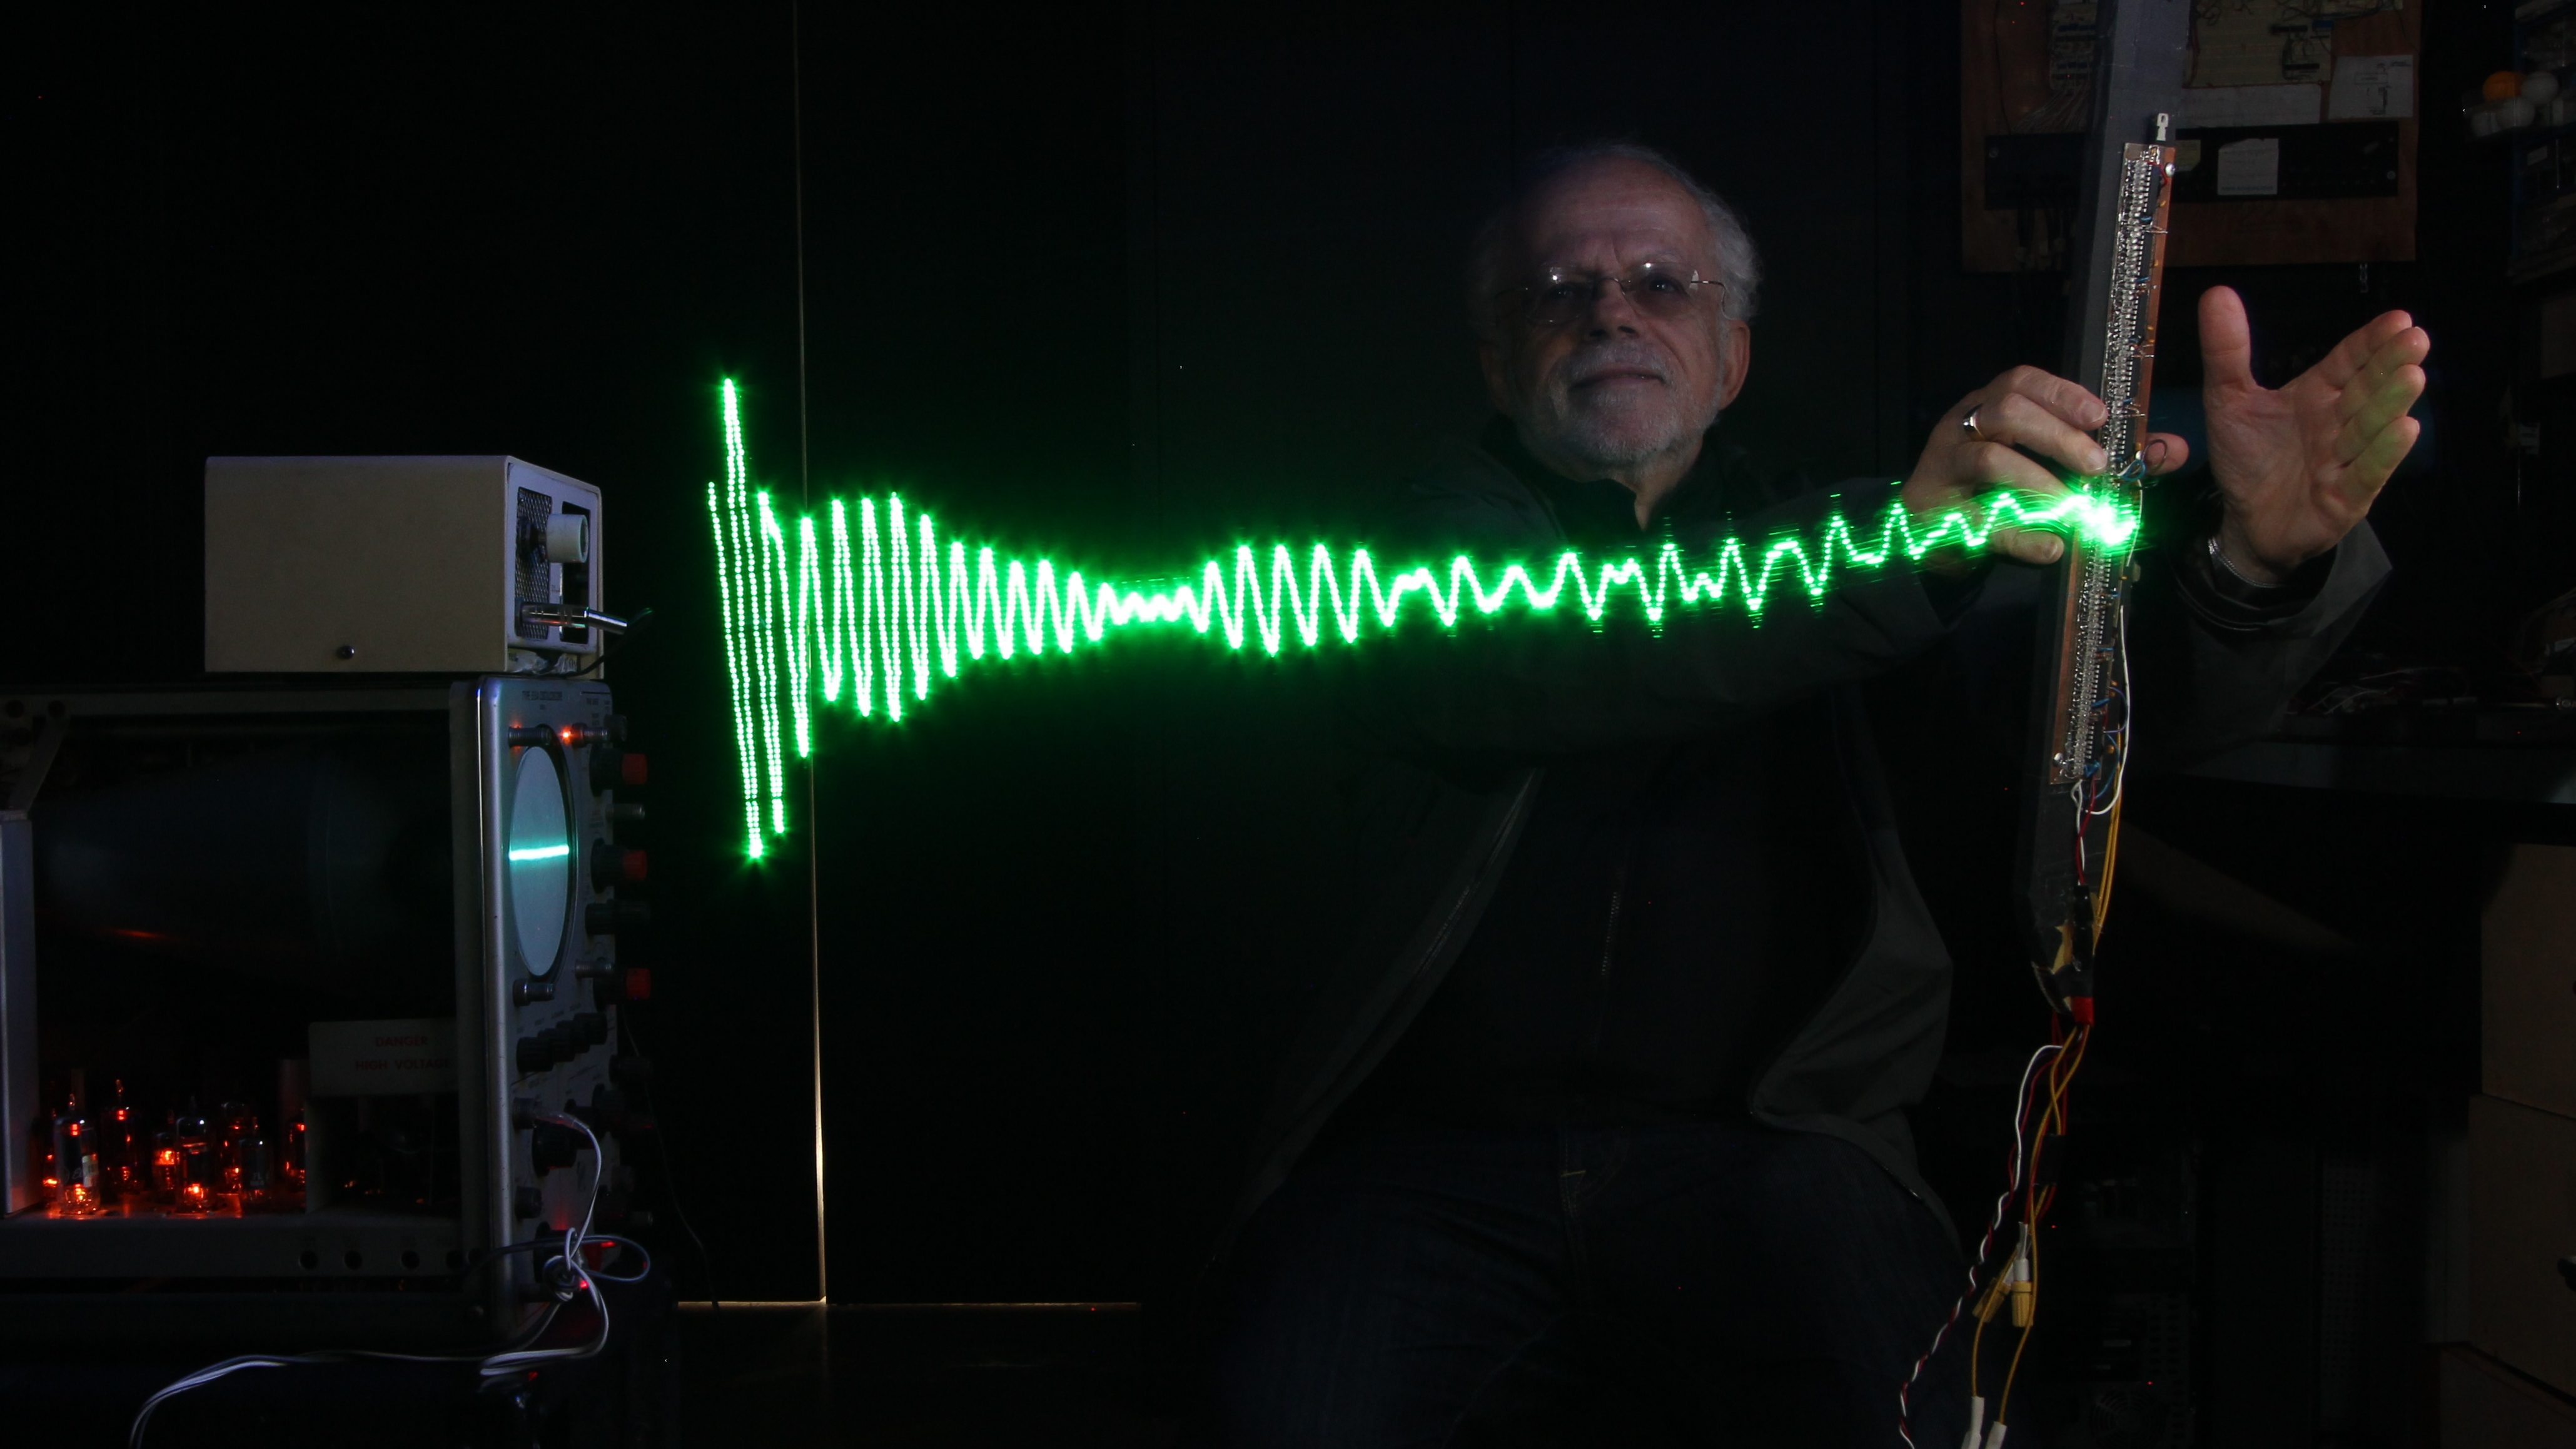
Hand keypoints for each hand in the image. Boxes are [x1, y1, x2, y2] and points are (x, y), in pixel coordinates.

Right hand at [1905, 365, 2189, 569]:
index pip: (2023, 381)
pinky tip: (2050, 546)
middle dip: (2058, 434)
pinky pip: (1981, 520)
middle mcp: (1963, 425)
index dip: (2062, 393)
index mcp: (1990, 406)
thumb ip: (2105, 455)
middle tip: (2096, 464)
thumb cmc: (1996, 489)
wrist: (1926, 532)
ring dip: (2039, 480)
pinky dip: (2020, 534)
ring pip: (1990, 456)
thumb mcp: (2047, 466)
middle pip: (2009, 410)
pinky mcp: (1938, 512)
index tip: (2100, 415)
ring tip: (2072, 505)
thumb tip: (2171, 449)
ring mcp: (1945, 465)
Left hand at [2198, 286, 2426, 583]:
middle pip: (2368, 389)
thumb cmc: (2248, 458)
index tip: (2399, 319)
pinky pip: (2367, 472)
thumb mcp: (2228, 400)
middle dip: (2390, 364)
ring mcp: (2347, 458)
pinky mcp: (2346, 497)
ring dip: (2392, 402)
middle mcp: (2339, 422)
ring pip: (2372, 427)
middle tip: (2415, 339)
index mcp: (2318, 394)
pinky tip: (2405, 429)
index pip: (2350, 361)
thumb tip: (2218, 294)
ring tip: (2412, 375)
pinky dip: (2384, 453)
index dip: (2372, 342)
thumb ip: (2227, 352)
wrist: (2246, 522)